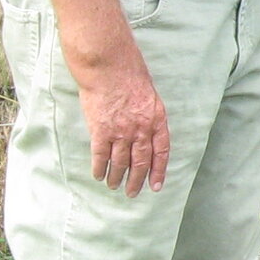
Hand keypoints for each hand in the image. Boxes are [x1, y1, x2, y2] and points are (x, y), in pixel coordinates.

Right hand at [77, 54, 169, 195]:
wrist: (109, 66)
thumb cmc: (129, 75)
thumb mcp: (149, 96)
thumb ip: (148, 117)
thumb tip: (146, 135)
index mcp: (157, 120)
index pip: (161, 152)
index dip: (158, 171)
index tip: (155, 186)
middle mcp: (141, 129)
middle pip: (140, 162)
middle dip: (136, 181)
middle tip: (132, 193)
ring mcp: (120, 131)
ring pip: (120, 163)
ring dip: (117, 177)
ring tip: (114, 186)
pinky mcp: (101, 130)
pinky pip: (100, 156)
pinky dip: (99, 168)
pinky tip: (98, 175)